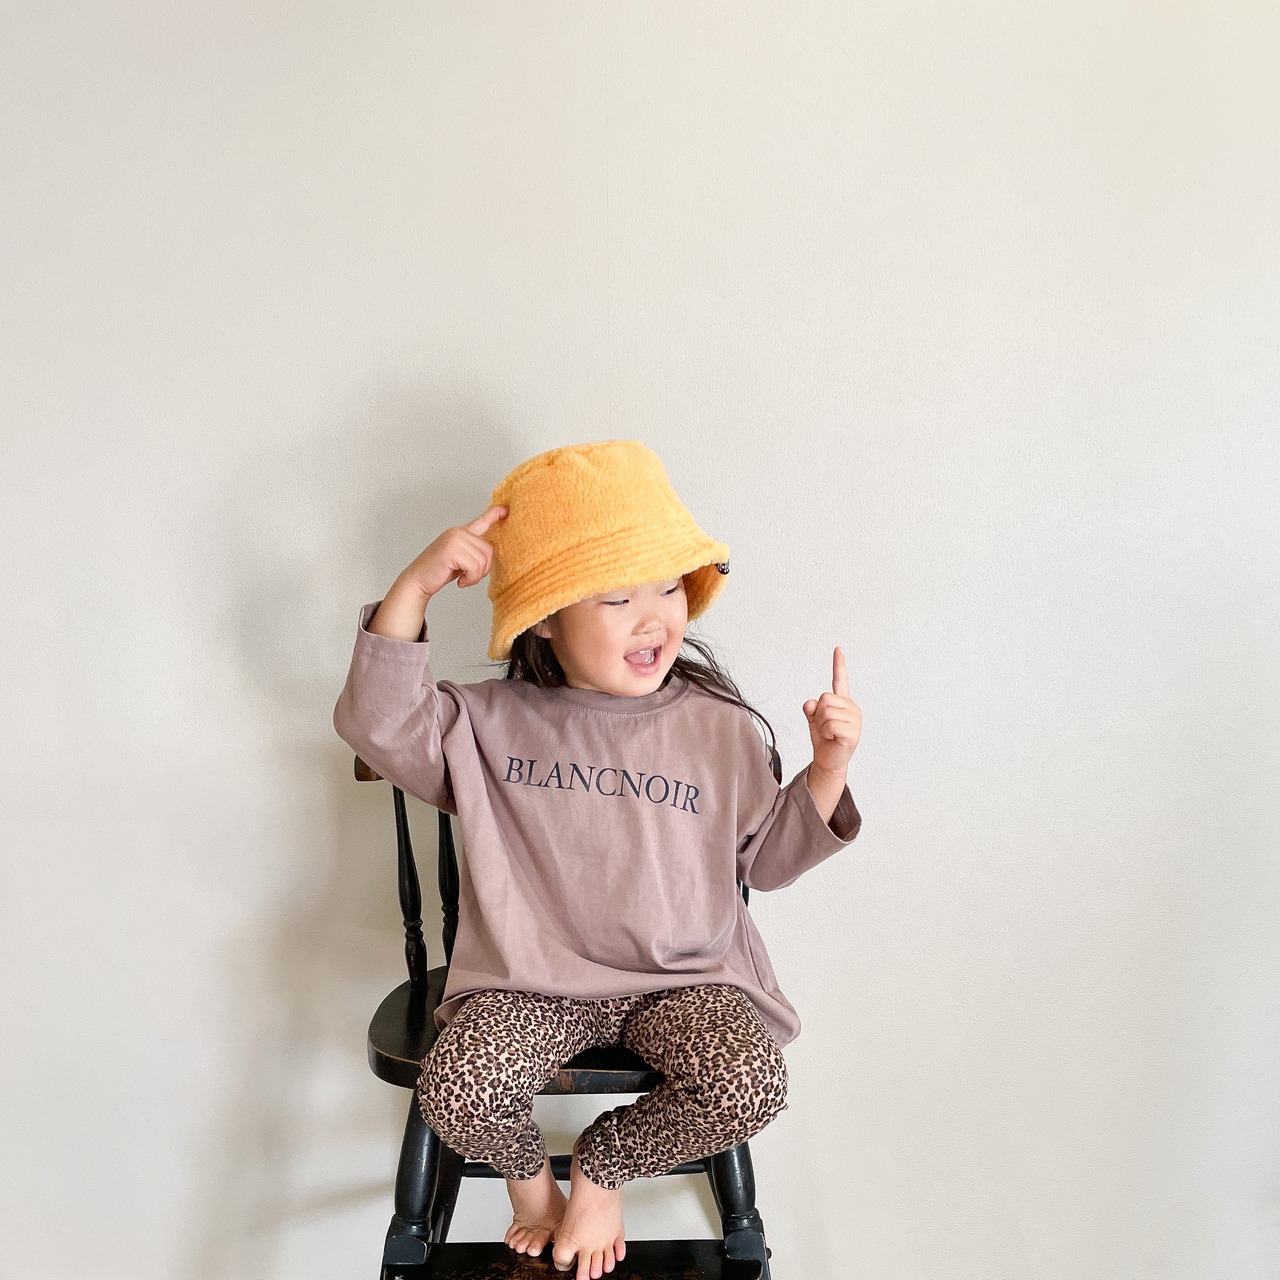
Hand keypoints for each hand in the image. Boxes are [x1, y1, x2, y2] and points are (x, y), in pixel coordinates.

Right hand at [398, 504, 508, 598]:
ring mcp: (454, 539)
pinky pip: (475, 567)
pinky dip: (470, 579)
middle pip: (489, 550)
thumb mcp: (460, 559)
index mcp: (460, 533)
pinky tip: (459, 581)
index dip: (495, 514)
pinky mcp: (452, 550)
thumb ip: (473, 552)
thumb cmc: (438, 571)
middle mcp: (458, 532)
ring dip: (475, 576)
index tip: (506, 509)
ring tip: (462, 578)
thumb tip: (489, 555)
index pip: (482, 521)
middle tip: (468, 576)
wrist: (417, 580)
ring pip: (483, 561)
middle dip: (482, 569)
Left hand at [803, 646, 861, 778]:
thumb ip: (811, 709)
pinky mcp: (852, 733)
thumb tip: (810, 703)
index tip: (838, 649)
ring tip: (830, 734)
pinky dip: (827, 733)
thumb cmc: (824, 740)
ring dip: (822, 725)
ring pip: (826, 712)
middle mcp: (851, 708)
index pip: (840, 680)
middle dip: (819, 713)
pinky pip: (830, 725)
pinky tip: (833, 739)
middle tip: (825, 727)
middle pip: (825, 698)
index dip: (839, 664)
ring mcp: (854, 720)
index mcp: (843, 702)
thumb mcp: (813, 720)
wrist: (828, 761)